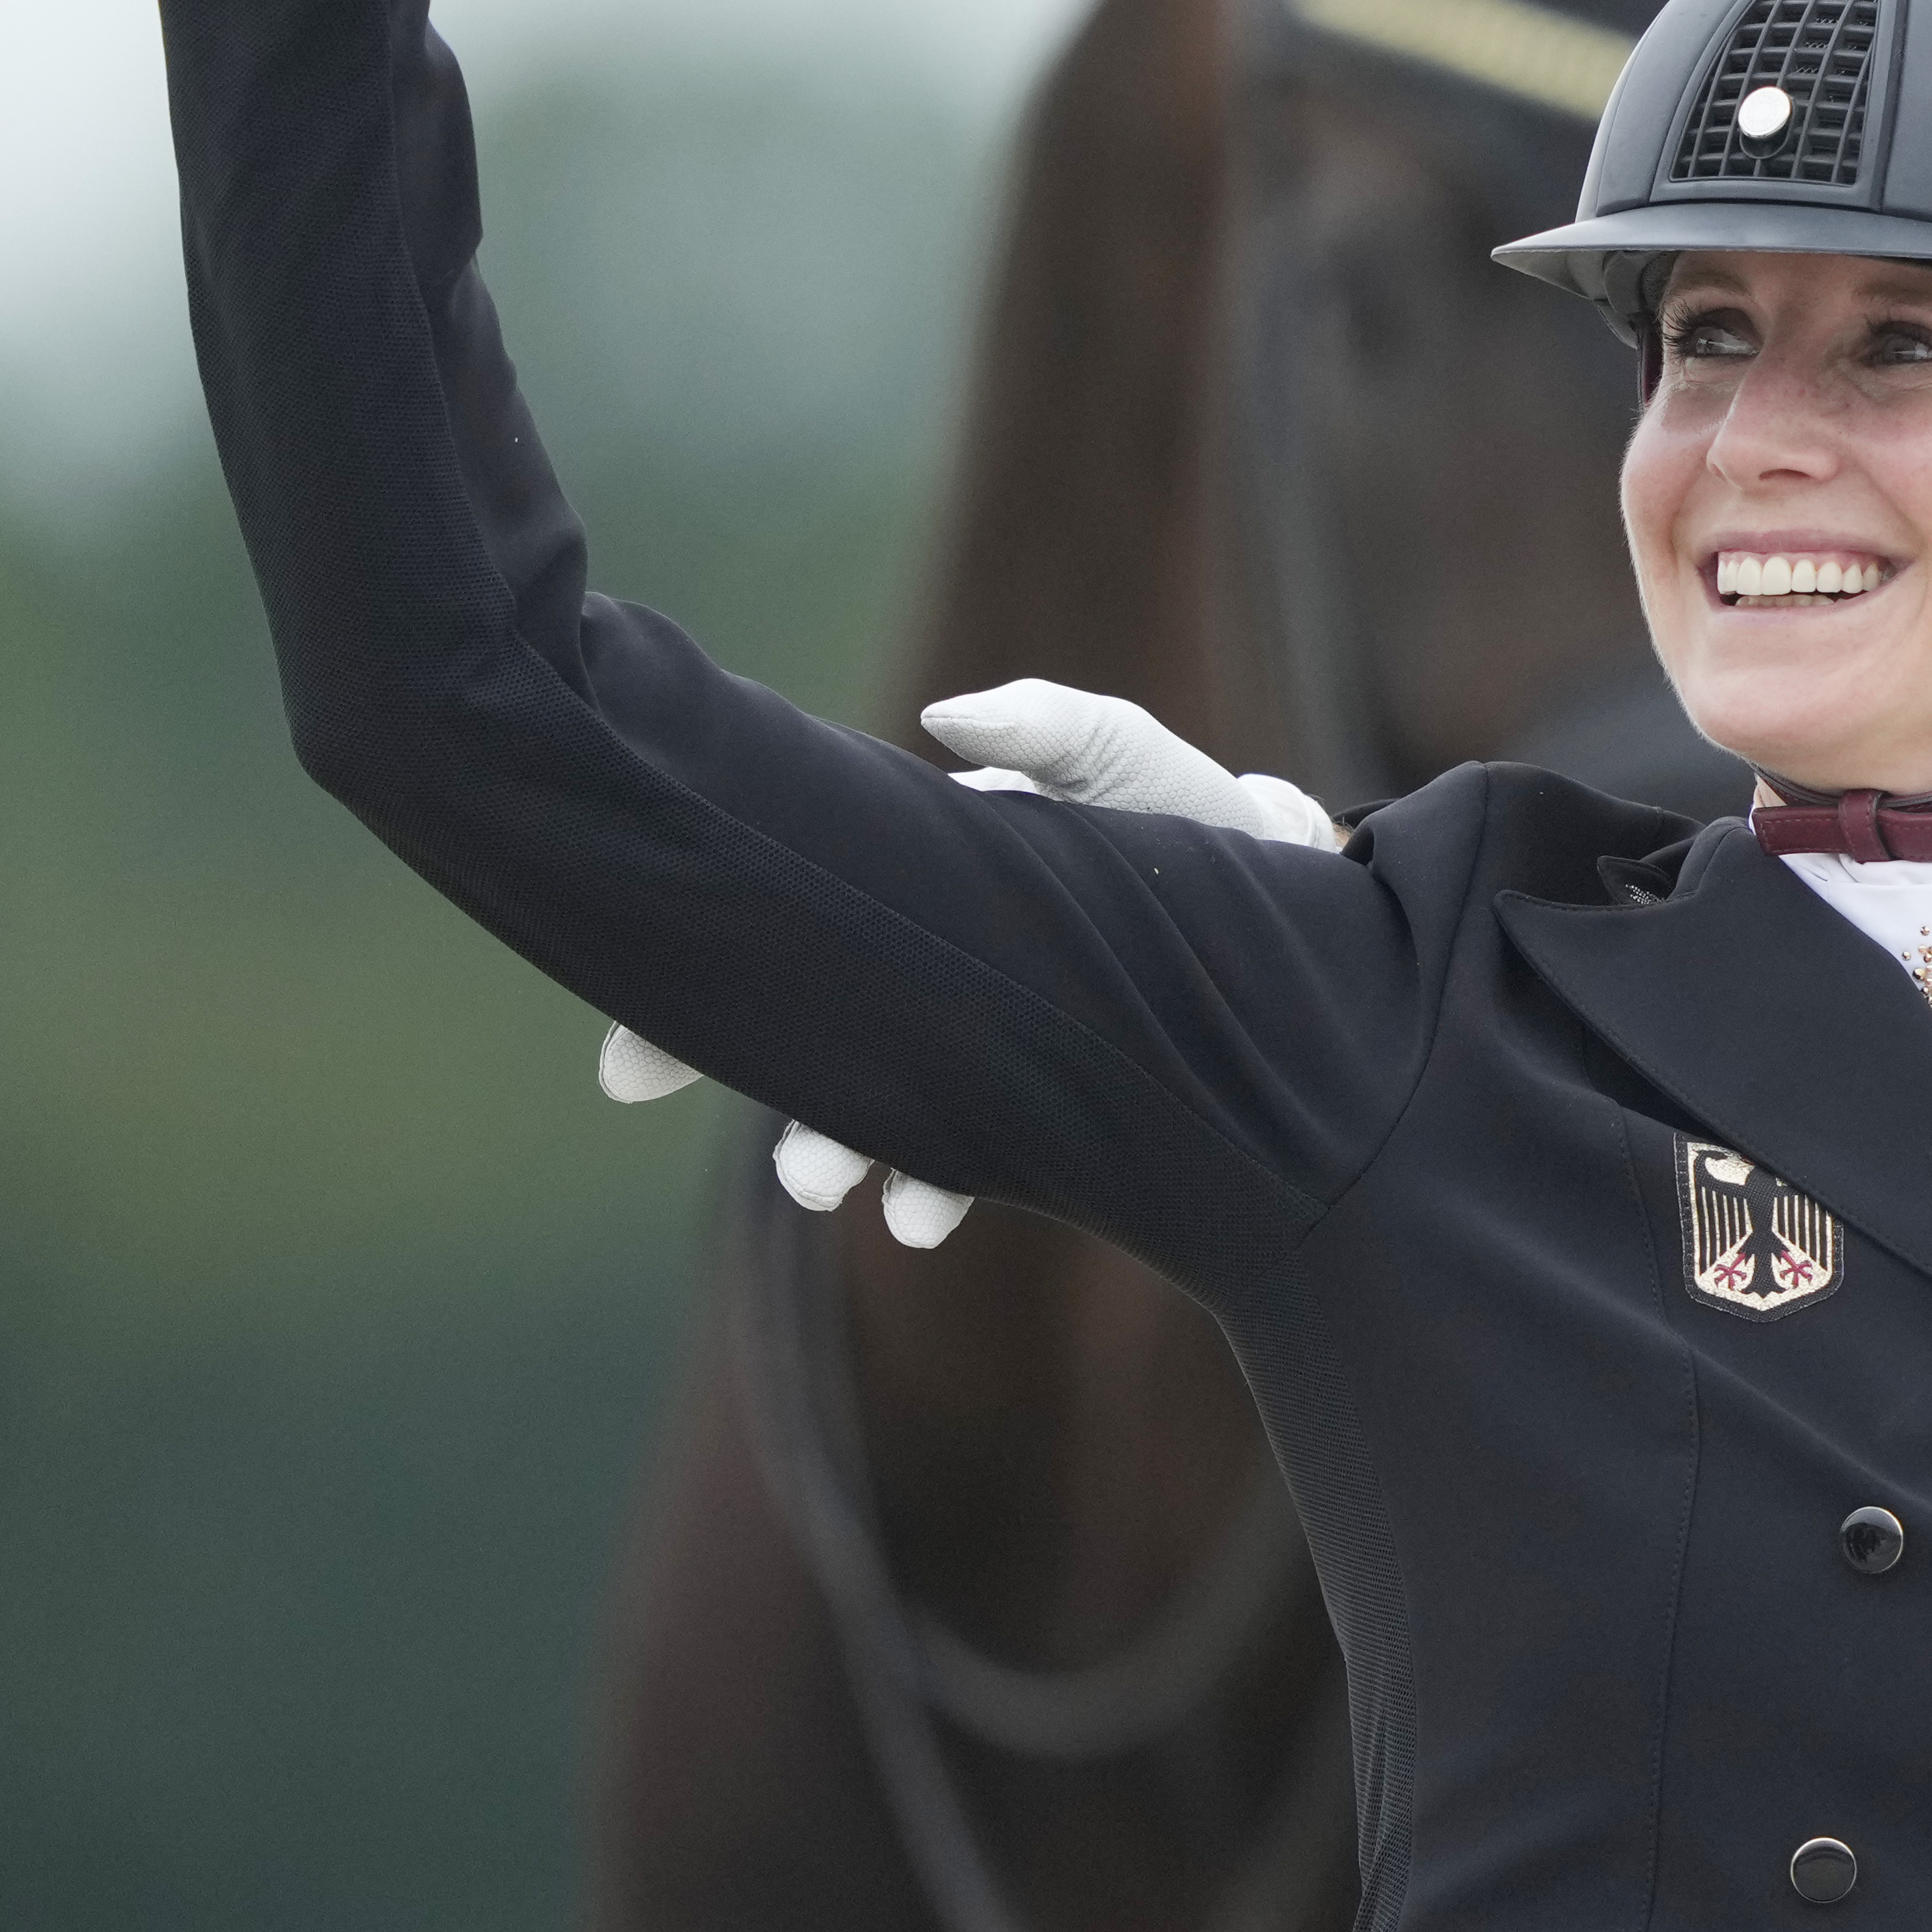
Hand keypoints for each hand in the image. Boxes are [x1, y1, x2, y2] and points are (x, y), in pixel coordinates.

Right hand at [599, 683, 1339, 1248]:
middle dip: (775, 1102)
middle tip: (757, 1142)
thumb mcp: (1129, 762)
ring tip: (828, 1183)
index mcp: (935, 895)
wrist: (1303, 911)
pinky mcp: (1057, 1111)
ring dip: (850, 1153)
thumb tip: (942, 716)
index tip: (628, 1068)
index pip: (796, 945)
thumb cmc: (1199, 824)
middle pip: (825, 1049)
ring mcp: (996, 1053)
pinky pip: (981, 1159)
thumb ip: (1051, 727)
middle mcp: (949, 985)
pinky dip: (942, 1190)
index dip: (702, 1003)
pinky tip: (924, 1215)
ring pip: (891, 1115)